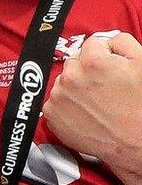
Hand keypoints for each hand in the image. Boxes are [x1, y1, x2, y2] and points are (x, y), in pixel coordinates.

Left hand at [44, 33, 141, 184]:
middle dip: (88, 69)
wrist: (137, 144)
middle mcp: (71, 77)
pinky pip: (56, 101)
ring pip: (64, 81)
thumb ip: (123, 42)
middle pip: (75, 62)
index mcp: (94, 61)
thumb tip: (108, 40)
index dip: (106, 54)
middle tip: (106, 87)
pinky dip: (67, 104)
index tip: (113, 67)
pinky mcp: (52, 116)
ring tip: (97, 102)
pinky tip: (86, 113)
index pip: (93, 44)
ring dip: (76, 86)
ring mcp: (59, 97)